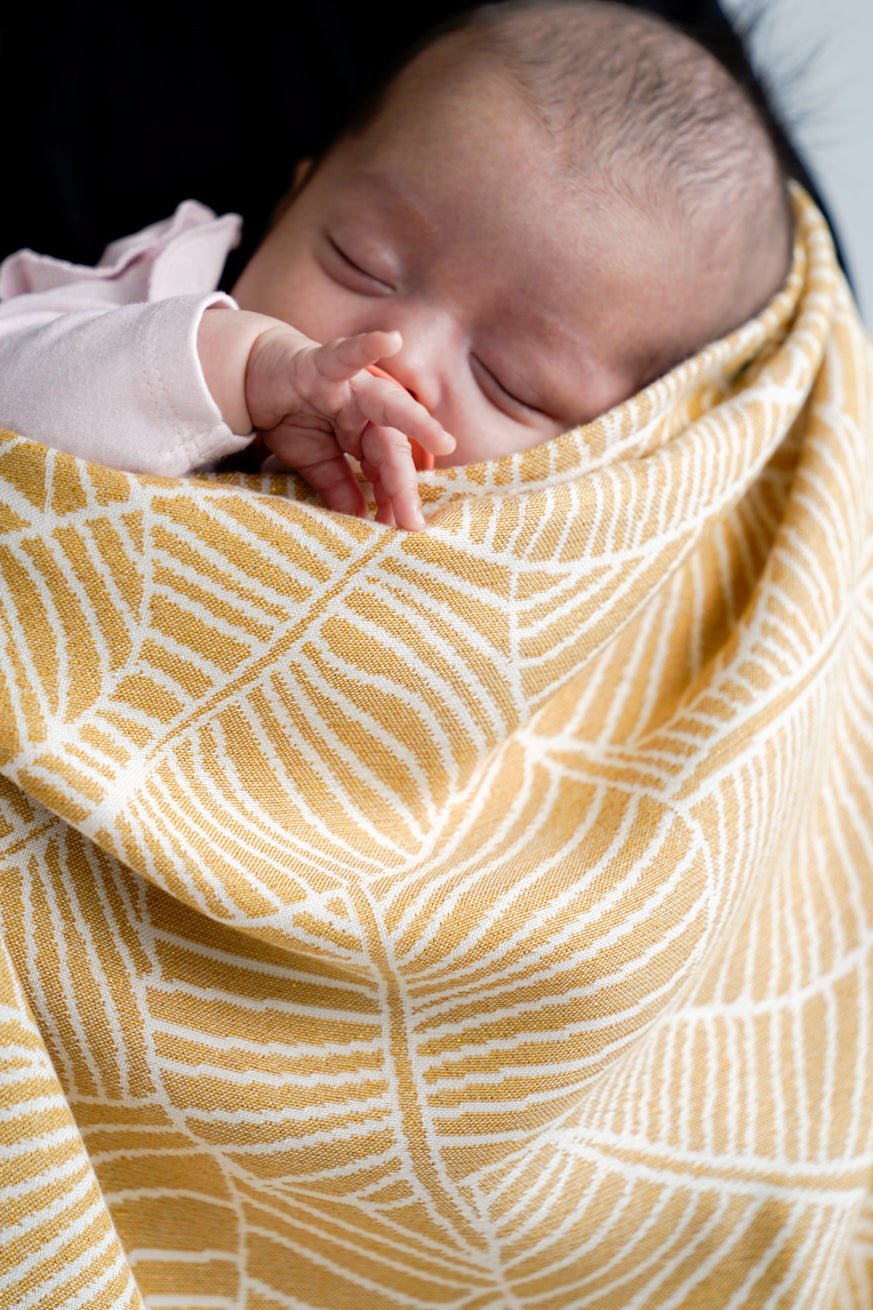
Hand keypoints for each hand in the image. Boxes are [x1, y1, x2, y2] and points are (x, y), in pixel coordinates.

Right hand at [247, 326, 453, 530]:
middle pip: (392, 450)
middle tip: (413, 520)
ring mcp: (350, 387)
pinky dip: (367, 346)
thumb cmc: (291, 416)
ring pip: (388, 405)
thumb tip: (359, 519)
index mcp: (366, 436)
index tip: (403, 531)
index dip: (394, 501)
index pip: (386, 473)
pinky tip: (391, 340)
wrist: (253, 375)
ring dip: (417, 422)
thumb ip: (339, 487)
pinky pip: (346, 355)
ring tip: (444, 441)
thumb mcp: (315, 461)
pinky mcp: (323, 364)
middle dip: (402, 485)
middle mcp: (368, 411)